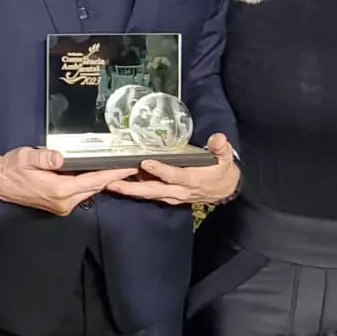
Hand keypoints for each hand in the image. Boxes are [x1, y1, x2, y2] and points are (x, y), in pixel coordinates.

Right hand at [0, 147, 136, 214]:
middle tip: (129, 165)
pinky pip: (81, 193)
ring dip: (102, 180)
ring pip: (89, 191)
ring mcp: (62, 206)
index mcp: (59, 190)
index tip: (128, 168)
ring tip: (117, 168)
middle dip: (112, 177)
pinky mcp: (60, 205)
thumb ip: (44, 158)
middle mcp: (64, 202)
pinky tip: (97, 173)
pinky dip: (91, 183)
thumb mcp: (26, 158)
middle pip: (95, 188)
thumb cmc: (12, 168)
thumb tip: (59, 158)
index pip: (93, 181)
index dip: (112, 174)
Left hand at [102, 133, 240, 205]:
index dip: (161, 170)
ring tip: (111, 185)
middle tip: (113, 183)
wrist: (225, 189)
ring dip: (130, 191)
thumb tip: (218, 139)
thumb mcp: (225, 158)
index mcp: (193, 179)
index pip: (175, 176)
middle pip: (154, 190)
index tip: (146, 163)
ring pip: (150, 194)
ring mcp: (174, 196)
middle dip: (133, 189)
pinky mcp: (170, 197)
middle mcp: (180, 190)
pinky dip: (137, 191)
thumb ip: (220, 148)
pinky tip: (122, 185)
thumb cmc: (222, 171)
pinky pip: (151, 195)